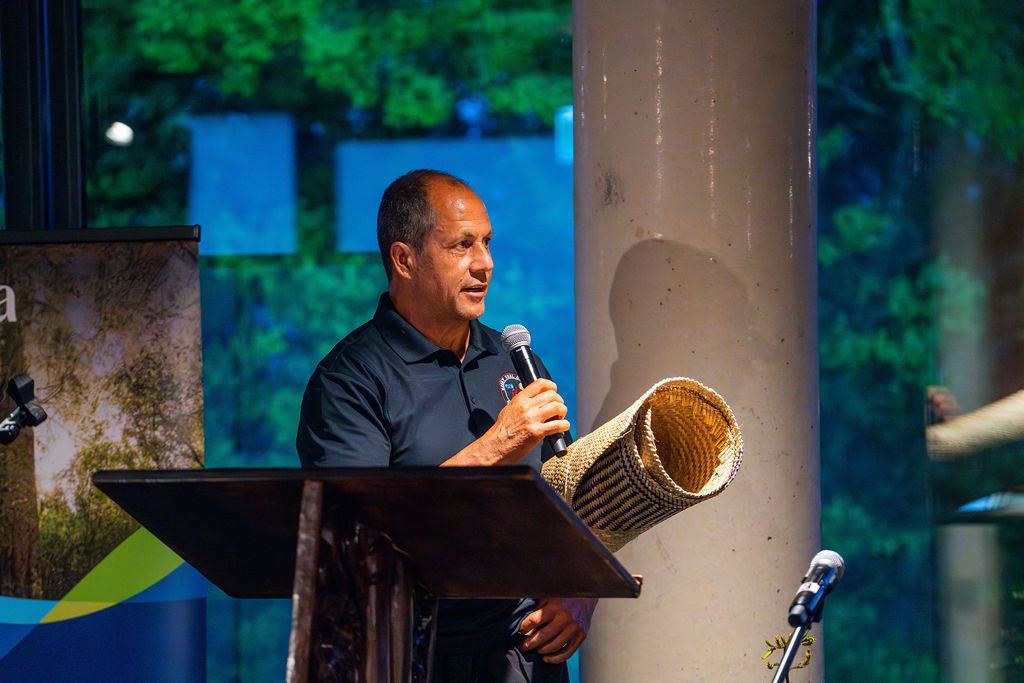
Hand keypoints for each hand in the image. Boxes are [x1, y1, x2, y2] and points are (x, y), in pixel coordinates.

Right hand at [444, 378, 568, 465]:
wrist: (495, 447)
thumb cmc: (501, 432)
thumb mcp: (509, 409)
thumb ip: (522, 403)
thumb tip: (533, 400)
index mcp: (520, 399)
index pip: (541, 384)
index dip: (552, 387)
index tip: (554, 392)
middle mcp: (526, 407)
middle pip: (552, 395)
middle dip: (559, 402)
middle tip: (557, 409)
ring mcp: (532, 419)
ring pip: (557, 407)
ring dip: (562, 412)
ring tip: (559, 418)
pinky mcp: (537, 432)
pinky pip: (558, 425)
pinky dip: (564, 425)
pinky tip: (562, 428)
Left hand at [518, 598, 596, 663]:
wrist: (586, 597)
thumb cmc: (562, 598)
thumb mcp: (548, 598)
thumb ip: (538, 610)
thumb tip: (526, 629)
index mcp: (554, 607)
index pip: (534, 620)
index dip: (524, 627)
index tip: (521, 630)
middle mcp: (565, 618)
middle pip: (543, 636)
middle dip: (530, 643)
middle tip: (523, 646)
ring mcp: (574, 628)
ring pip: (554, 646)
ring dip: (541, 651)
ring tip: (535, 650)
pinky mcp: (581, 636)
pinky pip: (567, 653)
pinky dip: (555, 659)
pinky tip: (546, 658)